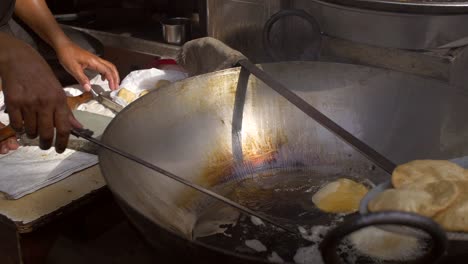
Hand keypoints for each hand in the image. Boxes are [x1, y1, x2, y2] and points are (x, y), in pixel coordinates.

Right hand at [0, 35, 81, 152]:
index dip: (62, 142)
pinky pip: (16, 124)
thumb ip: (66, 111)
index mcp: (59, 100)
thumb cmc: (41, 74)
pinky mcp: (13, 102)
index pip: (64, 128)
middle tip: (44, 145)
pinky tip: (21, 123)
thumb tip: (78, 127)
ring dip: (32, 134)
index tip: (60, 149)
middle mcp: (45, 102)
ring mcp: (28, 102)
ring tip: (32, 130)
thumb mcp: (58, 90)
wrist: (19, 59)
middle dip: (45, 143)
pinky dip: (19, 128)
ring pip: (31, 130)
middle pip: (46, 133)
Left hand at [56, 41, 119, 90]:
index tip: (112, 88)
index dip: (112, 80)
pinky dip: (107, 73)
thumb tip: (88, 88)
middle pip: (112, 68)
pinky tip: (103, 78)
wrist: (63, 45)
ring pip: (109, 66)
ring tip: (112, 84)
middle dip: (116, 78)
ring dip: (112, 75)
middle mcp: (97, 60)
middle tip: (116, 87)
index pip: (107, 71)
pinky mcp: (92, 60)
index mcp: (94, 62)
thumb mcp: (73, 68)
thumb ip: (82, 79)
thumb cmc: (67, 55)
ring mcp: (95, 59)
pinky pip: (104, 66)